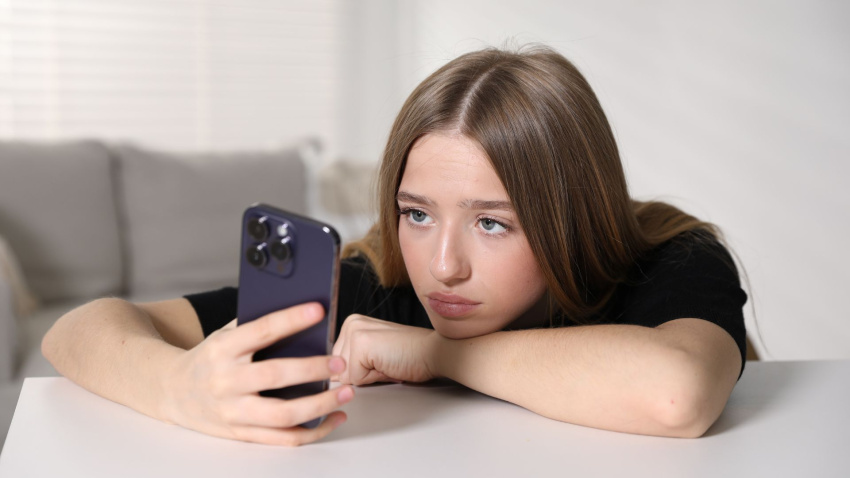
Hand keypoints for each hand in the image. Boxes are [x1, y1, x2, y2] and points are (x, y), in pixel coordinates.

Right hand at [161, 302, 354, 445]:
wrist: (171, 391)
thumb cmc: (208, 358)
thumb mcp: (222, 335)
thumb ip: (254, 326)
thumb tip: (301, 313)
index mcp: (222, 349)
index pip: (261, 330)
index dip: (291, 319)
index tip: (318, 310)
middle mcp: (226, 381)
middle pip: (274, 376)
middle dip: (312, 369)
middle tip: (340, 363)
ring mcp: (233, 411)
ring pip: (282, 414)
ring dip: (320, 405)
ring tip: (346, 392)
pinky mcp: (240, 434)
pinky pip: (281, 438)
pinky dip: (312, 431)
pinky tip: (332, 418)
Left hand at [332, 315, 439, 385]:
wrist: (434, 352)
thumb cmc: (410, 356)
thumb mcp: (373, 357)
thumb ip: (351, 362)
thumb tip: (331, 378)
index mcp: (352, 324)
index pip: (335, 363)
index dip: (359, 371)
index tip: (381, 360)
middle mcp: (351, 323)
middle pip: (336, 369)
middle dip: (359, 374)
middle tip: (385, 361)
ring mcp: (355, 331)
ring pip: (344, 374)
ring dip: (366, 377)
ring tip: (386, 362)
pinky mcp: (361, 343)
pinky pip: (354, 379)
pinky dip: (372, 379)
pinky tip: (388, 365)